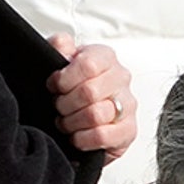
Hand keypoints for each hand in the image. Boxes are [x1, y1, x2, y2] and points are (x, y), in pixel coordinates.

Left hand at [45, 34, 135, 160]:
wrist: (81, 114)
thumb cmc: (71, 87)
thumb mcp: (59, 61)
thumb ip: (58, 47)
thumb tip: (62, 45)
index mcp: (105, 57)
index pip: (88, 65)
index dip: (65, 79)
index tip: (54, 86)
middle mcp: (121, 78)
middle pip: (89, 92)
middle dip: (65, 103)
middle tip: (58, 107)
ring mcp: (128, 105)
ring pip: (95, 115)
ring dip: (72, 122)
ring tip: (66, 122)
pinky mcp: (129, 130)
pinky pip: (103, 136)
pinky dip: (83, 139)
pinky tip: (76, 136)